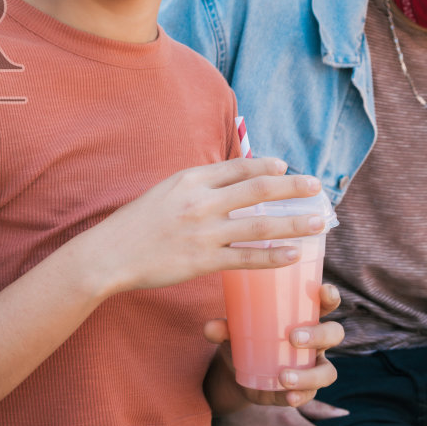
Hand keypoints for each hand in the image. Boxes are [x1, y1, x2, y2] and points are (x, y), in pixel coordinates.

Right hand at [77, 158, 327, 296]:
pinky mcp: (203, 260)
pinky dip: (273, 256)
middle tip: (317, 187)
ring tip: (318, 223)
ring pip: (260, 224)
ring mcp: (204, 231)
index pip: (238, 167)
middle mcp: (200, 201)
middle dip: (292, 187)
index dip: (266, 166)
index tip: (286, 167)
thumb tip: (225, 185)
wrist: (108, 254)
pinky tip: (293, 255)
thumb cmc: (134, 225)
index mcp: (189, 180)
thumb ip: (194, 188)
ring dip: (293, 222)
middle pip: (258, 189)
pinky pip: (247, 257)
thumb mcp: (163, 193)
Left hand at [203, 283, 343, 408]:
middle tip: (293, 338)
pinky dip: (301, 396)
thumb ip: (222, 328)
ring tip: (284, 377)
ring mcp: (312, 366)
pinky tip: (288, 397)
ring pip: (327, 371)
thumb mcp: (231, 331)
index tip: (324, 291)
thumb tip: (212, 328)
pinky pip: (311, 395)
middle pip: (334, 334)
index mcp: (302, 316)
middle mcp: (315, 341)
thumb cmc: (242, 337)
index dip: (330, 296)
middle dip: (319, 335)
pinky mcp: (304, 389)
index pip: (324, 302)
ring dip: (309, 375)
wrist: (235, 371)